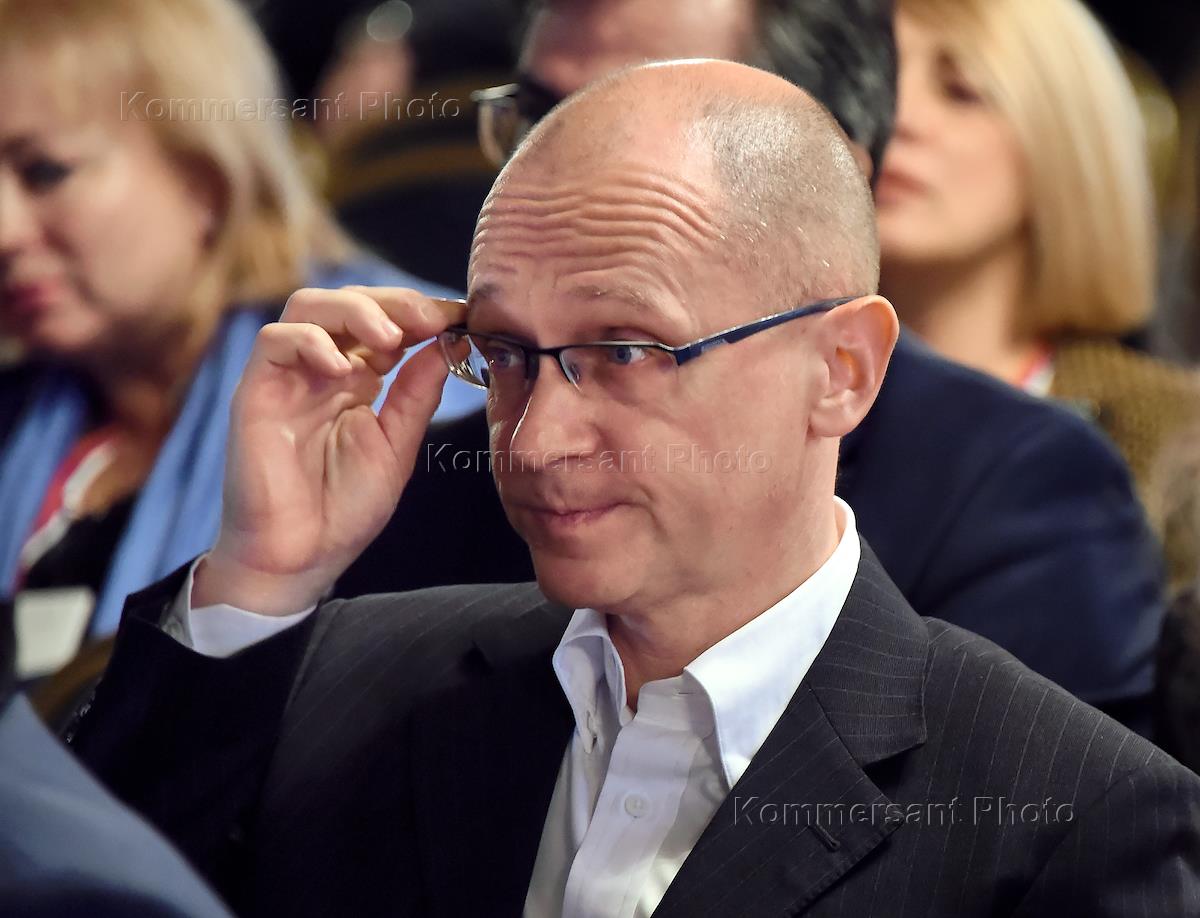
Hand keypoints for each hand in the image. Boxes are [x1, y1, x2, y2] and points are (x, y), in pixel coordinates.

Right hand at [194, 286, 464, 613]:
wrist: (299, 558)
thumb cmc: (343, 510)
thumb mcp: (396, 446)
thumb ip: (416, 394)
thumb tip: (447, 343)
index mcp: (357, 380)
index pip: (384, 323)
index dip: (419, 312)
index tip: (459, 316)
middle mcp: (320, 371)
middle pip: (348, 302)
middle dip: (393, 302)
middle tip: (430, 317)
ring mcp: (287, 378)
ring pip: (308, 307)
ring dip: (354, 310)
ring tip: (391, 337)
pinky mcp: (255, 392)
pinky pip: (274, 341)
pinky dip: (312, 342)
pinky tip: (345, 370)